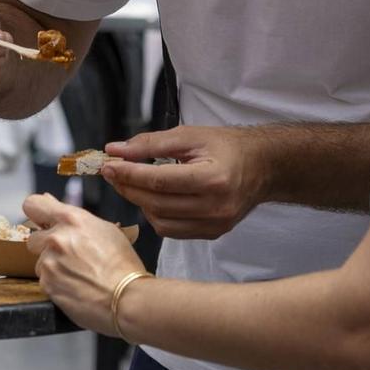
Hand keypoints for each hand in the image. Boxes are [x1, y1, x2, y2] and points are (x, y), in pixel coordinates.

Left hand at [24, 193, 146, 337]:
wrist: (126, 297)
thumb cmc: (122, 264)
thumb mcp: (106, 230)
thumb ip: (75, 218)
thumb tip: (53, 204)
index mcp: (71, 219)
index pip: (33, 204)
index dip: (36, 213)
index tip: (41, 220)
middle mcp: (56, 238)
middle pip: (33, 238)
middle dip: (45, 246)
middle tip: (66, 254)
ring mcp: (49, 262)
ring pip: (39, 261)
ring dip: (52, 266)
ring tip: (77, 274)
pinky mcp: (47, 285)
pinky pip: (44, 280)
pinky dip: (56, 283)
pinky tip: (75, 285)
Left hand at [98, 125, 268, 240]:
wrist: (262, 166)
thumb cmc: (227, 146)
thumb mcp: (190, 135)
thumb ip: (151, 143)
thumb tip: (115, 150)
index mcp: (213, 179)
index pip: (159, 181)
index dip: (128, 174)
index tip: (107, 165)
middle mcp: (216, 207)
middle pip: (157, 204)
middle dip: (129, 188)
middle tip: (113, 173)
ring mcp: (215, 225)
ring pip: (161, 222)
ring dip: (141, 203)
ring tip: (134, 184)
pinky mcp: (212, 234)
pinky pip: (172, 231)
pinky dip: (156, 215)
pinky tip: (154, 198)